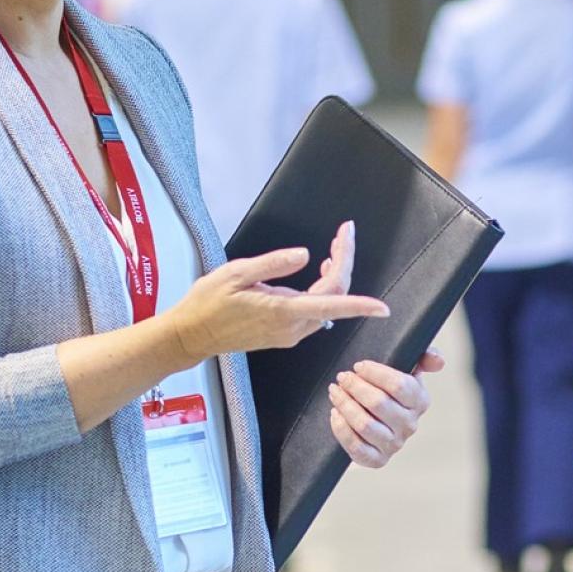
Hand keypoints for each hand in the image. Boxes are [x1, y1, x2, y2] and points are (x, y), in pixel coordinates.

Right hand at [162, 220, 386, 362]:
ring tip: (333, 249)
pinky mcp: (283, 335)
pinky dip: (322, 292)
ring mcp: (288, 335)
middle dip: (344, 264)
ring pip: (325, 307)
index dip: (360, 305)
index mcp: (283, 311)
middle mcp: (292, 328)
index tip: (382, 306)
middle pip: (333, 298)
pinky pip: (313, 313)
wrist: (190, 336)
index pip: (331, 305)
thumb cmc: (207, 303)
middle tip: (343, 235)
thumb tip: (304, 255)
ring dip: (335, 278)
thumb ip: (273, 264)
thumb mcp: (236, 274)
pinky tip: (317, 273)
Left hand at [329, 350, 441, 467]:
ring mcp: (394, 444)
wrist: (376, 419)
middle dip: (355, 387)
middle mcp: (409, 425)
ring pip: (365, 424)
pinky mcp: (377, 460)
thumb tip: (438, 361)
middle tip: (342, 377)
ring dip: (345, 405)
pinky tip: (335, 413)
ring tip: (335, 391)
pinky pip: (356, 446)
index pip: (400, 385)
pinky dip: (341, 429)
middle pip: (378, 403)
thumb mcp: (408, 368)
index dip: (375, 373)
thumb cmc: (390, 389)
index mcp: (420, 401)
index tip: (358, 366)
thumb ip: (424, 357)